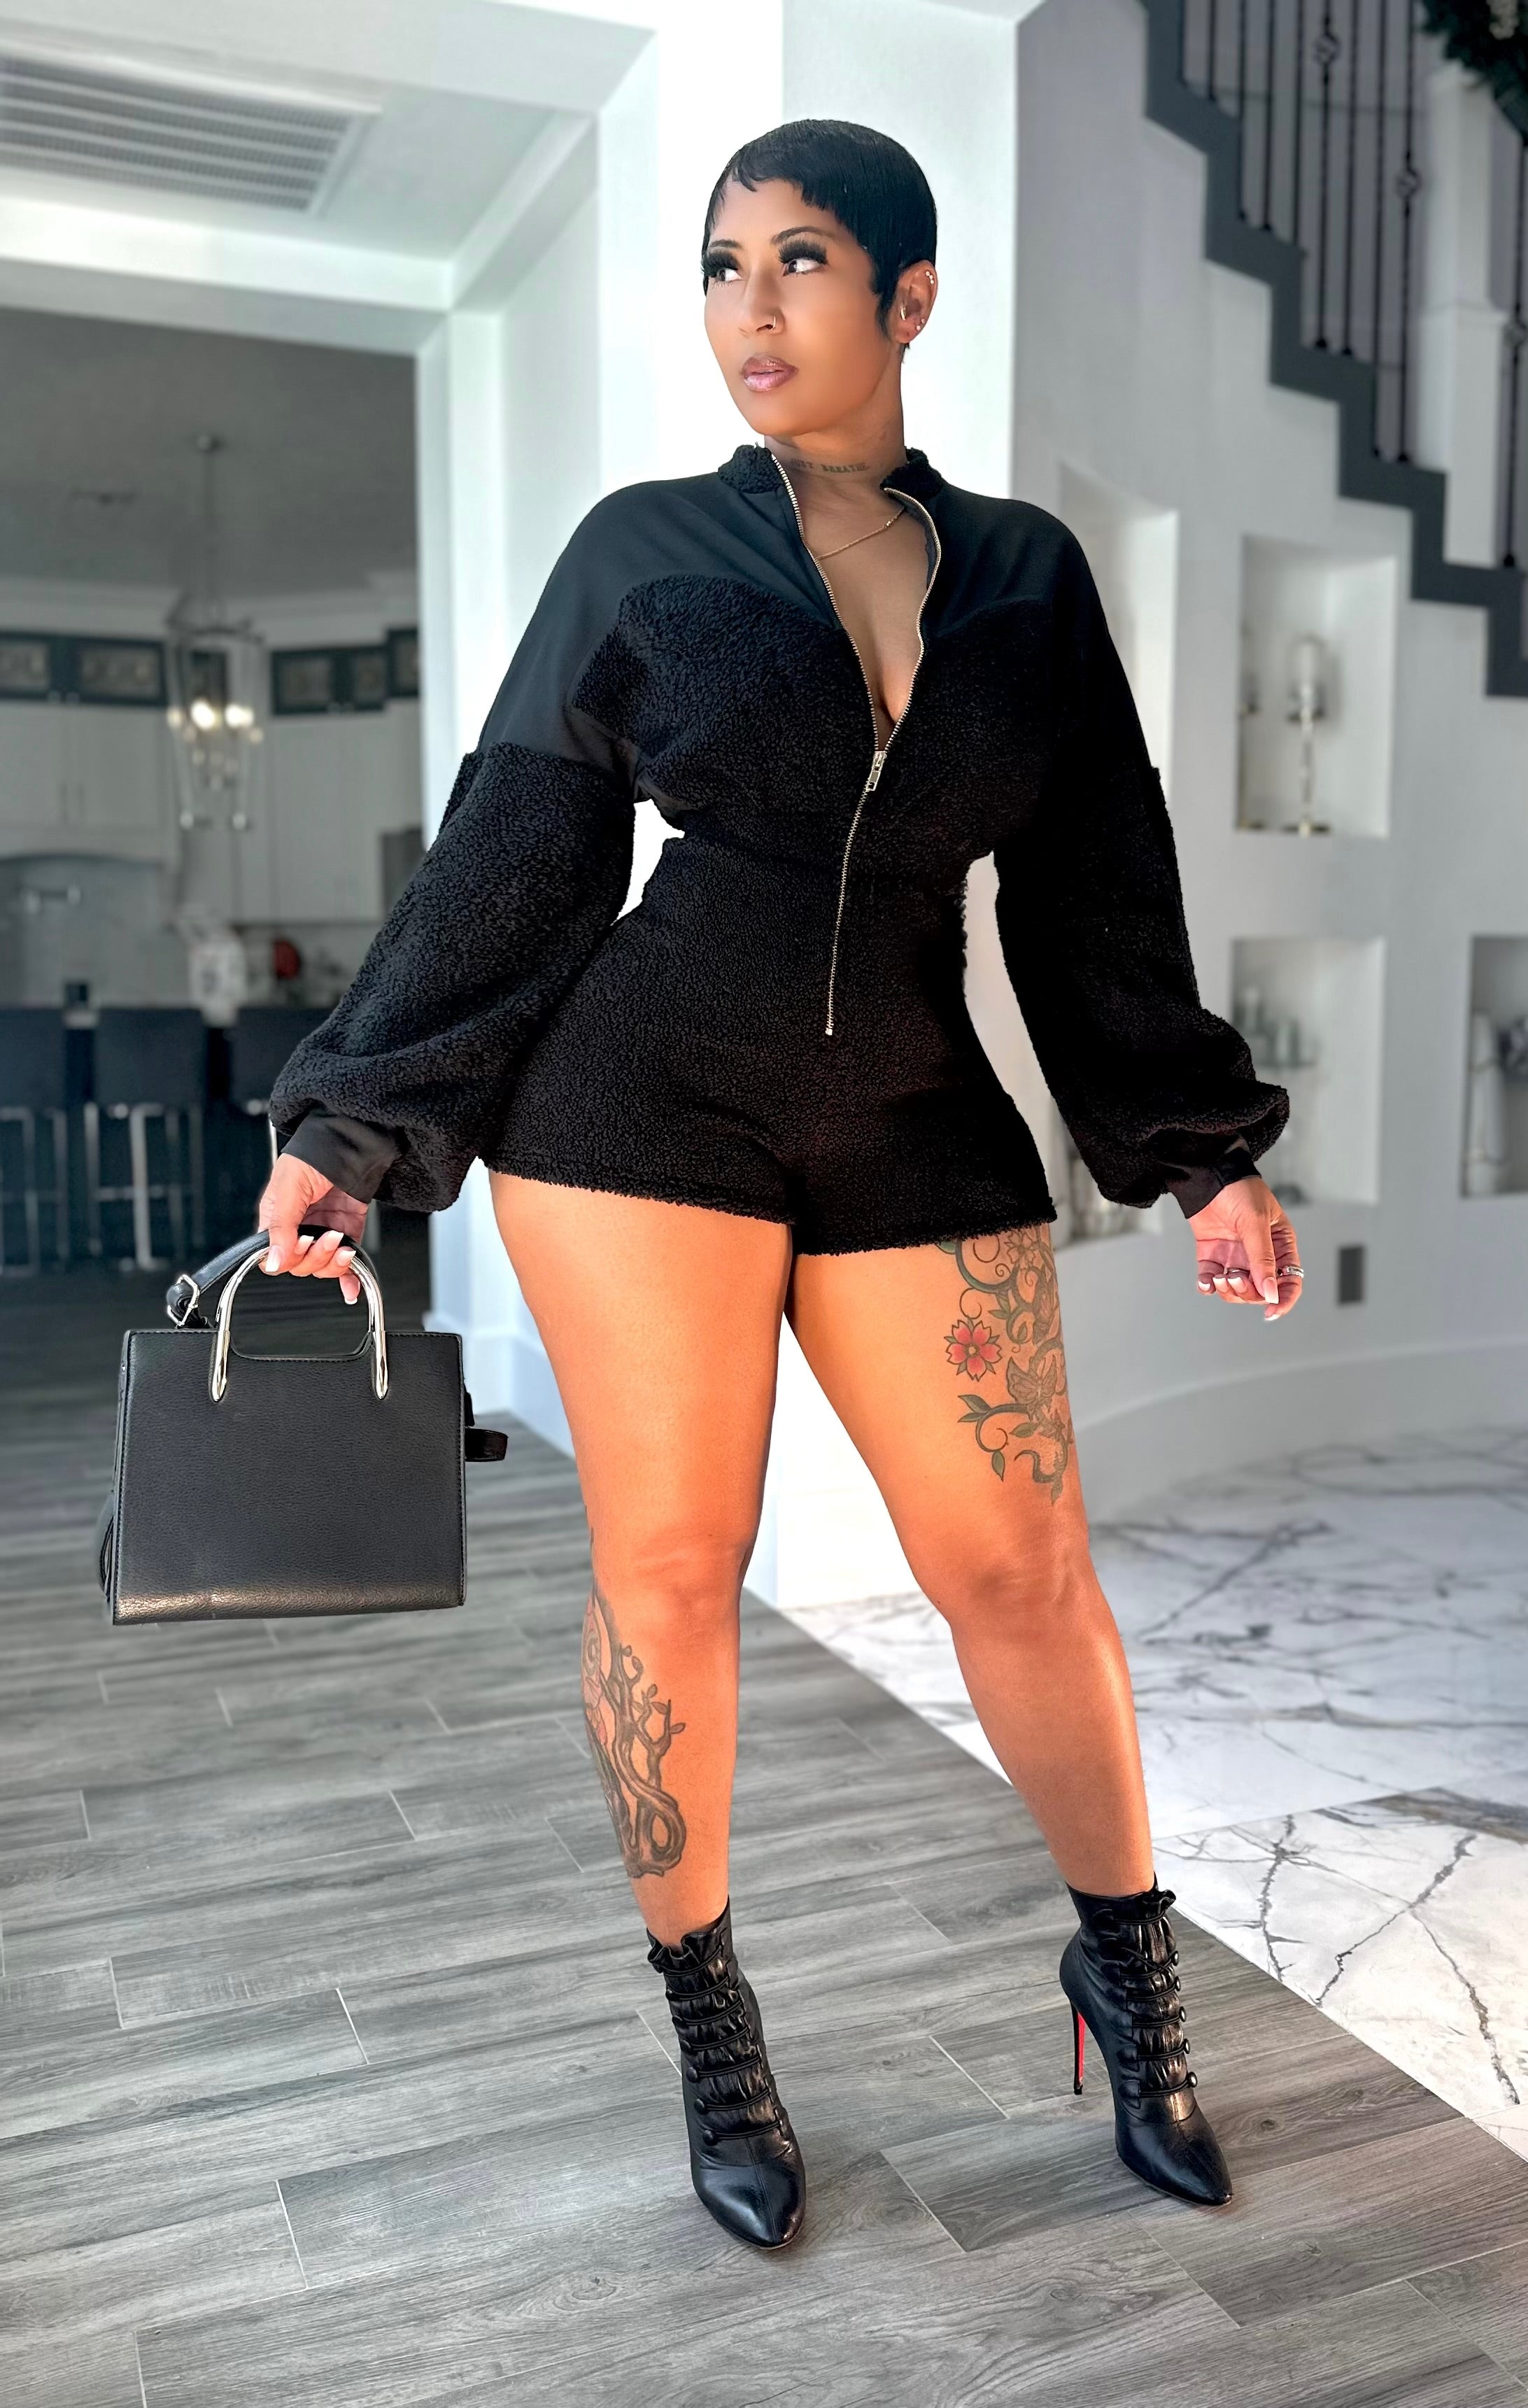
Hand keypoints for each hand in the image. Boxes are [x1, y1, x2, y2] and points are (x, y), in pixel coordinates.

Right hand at [255, 1152, 368, 1305]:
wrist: (350, 1143)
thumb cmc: (314, 1155)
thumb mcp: (289, 1188)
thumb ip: (280, 1226)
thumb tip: (273, 1260)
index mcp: (276, 1219)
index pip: (274, 1257)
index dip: (288, 1257)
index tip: (301, 1242)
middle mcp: (298, 1229)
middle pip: (299, 1266)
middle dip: (315, 1256)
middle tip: (326, 1236)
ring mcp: (323, 1233)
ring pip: (321, 1268)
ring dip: (332, 1262)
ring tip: (340, 1241)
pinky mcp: (347, 1233)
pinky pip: (345, 1265)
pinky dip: (349, 1279)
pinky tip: (351, 1288)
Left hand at [1188, 1174, 1301, 1321]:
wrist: (1207, 1174)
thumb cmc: (1239, 1190)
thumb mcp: (1255, 1223)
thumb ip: (1262, 1259)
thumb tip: (1270, 1293)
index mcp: (1280, 1245)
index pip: (1289, 1281)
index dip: (1283, 1300)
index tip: (1271, 1311)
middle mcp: (1260, 1254)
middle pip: (1261, 1291)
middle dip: (1248, 1292)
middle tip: (1234, 1279)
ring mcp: (1236, 1256)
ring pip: (1236, 1289)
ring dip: (1228, 1290)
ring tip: (1219, 1278)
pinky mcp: (1213, 1255)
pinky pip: (1211, 1280)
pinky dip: (1208, 1285)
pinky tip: (1206, 1280)